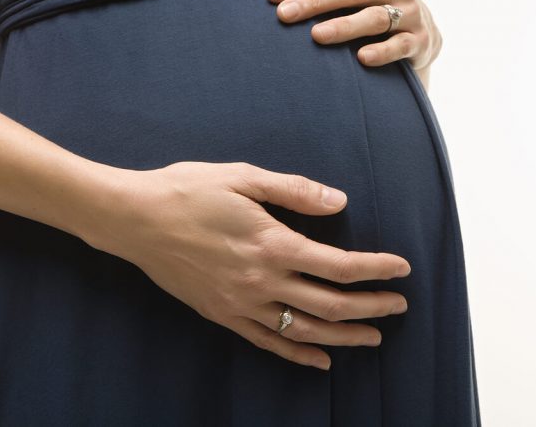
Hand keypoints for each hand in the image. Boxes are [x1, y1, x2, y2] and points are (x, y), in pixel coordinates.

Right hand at [100, 161, 411, 371]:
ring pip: (303, 330)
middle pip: (329, 305)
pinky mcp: (221, 314)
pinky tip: (321, 360)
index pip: (339, 266)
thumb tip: (340, 202)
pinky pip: (267, 342)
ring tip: (374, 336)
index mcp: (272, 244)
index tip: (401, 268)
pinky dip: (298, 354)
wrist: (134, 218)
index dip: (376, 269)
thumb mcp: (243, 176)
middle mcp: (261, 281)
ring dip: (343, 336)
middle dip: (371, 307)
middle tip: (399, 305)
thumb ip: (294, 191)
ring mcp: (240, 304)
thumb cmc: (188, 189)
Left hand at [265, 0, 441, 70]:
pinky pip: (399, 46)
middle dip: (315, 1)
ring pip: (375, 17)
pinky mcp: (419, 40)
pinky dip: (382, 52)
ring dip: (344, 26)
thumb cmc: (374, 1)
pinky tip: (361, 58)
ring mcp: (410, 12)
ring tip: (316, 36)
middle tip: (284, 14)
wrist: (422, 29)